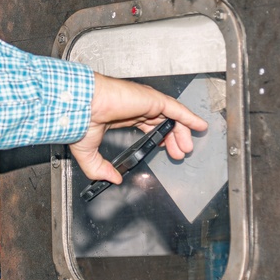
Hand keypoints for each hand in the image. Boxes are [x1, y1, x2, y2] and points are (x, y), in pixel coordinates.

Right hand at [71, 73, 209, 181]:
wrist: (82, 107)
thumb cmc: (80, 120)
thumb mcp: (88, 152)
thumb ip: (100, 168)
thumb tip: (112, 179)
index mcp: (122, 115)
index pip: (147, 125)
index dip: (158, 138)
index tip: (164, 149)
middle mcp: (136, 107)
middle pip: (162, 123)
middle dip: (172, 139)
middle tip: (179, 154)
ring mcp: (145, 102)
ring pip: (172, 117)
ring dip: (182, 133)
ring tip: (186, 149)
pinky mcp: (153, 100)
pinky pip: (177, 110)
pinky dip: (189, 117)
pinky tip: (199, 126)